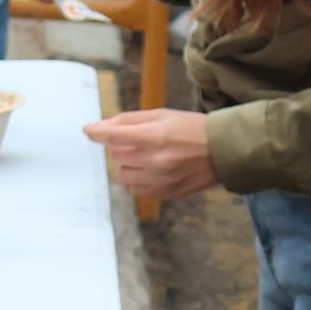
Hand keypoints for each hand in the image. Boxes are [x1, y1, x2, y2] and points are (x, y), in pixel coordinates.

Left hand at [83, 106, 216, 198]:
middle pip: (116, 155)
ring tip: (144, 154)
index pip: (114, 136)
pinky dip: (136, 178)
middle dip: (119, 145)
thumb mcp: (162, 115)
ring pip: (123, 174)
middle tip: (136, 139)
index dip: (97, 132)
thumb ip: (130, 121)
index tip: (88, 130)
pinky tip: (151, 168)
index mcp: (156, 137)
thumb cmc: (191, 128)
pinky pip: (135, 189)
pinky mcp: (164, 194)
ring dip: (126, 163)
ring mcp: (160, 181)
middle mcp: (156, 162)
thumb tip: (101, 126)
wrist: (222, 151)